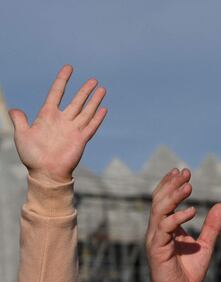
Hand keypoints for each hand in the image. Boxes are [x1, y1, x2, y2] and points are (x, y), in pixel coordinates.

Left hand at [9, 65, 106, 182]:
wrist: (45, 172)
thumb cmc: (32, 155)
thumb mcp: (22, 135)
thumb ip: (20, 120)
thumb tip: (14, 109)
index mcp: (48, 115)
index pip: (57, 93)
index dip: (63, 80)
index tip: (69, 68)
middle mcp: (63, 120)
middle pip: (76, 101)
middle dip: (85, 90)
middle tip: (93, 80)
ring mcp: (73, 129)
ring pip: (86, 111)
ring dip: (94, 100)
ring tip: (102, 89)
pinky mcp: (81, 139)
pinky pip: (91, 126)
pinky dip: (98, 118)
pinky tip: (104, 109)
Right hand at [145, 169, 220, 281]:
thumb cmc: (188, 274)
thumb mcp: (205, 245)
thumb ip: (212, 226)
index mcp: (166, 229)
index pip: (164, 200)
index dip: (171, 185)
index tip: (183, 172)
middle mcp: (157, 231)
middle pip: (159, 201)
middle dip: (172, 185)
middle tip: (186, 173)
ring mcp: (155, 240)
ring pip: (159, 211)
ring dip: (173, 197)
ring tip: (189, 187)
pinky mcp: (157, 251)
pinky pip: (164, 229)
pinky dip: (177, 219)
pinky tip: (192, 212)